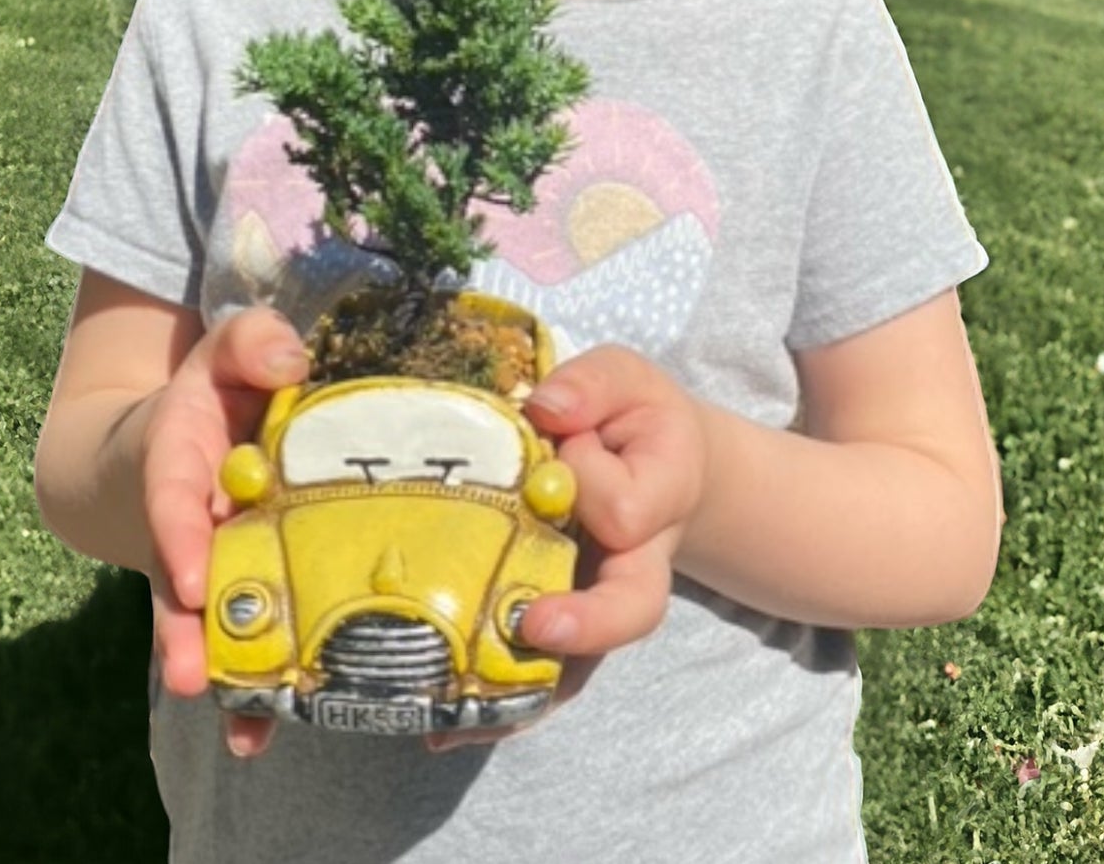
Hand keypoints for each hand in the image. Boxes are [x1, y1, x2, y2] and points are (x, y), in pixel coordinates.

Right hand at [141, 305, 306, 758]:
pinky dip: (253, 685)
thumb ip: (249, 342)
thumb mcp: (221, 353)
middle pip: (181, 586)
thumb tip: (289, 360)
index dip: (179, 534)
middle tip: (192, 675)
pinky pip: (245, 638)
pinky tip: (265, 731)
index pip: (172, 498)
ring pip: (211, 627)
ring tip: (244, 731)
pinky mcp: (241, 592)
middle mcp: (189, 528)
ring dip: (225, 675)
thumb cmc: (209, 394)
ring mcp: (212, 569)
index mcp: (177, 462)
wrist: (171, 440)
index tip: (187, 573)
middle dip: (187, 631)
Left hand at [425, 345, 707, 751]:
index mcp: (659, 497)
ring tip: (457, 715)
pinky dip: (499, 704)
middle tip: (533, 627)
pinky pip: (542, 676)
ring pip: (579, 664)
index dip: (589, 483)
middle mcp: (636, 563)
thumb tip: (544, 409)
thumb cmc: (633, 418)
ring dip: (524, 690)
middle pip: (630, 610)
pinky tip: (444, 724)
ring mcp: (598, 603)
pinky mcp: (563, 626)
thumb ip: (592, 385)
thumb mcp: (624, 379)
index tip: (561, 440)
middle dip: (585, 624)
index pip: (625, 508)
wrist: (657, 465)